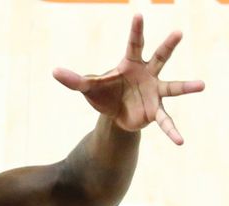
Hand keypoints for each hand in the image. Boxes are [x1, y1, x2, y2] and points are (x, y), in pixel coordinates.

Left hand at [52, 14, 204, 144]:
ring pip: (172, 86)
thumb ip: (74, 80)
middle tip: (178, 33)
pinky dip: (171, 130)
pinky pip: (165, 120)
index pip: (134, 44)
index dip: (135, 30)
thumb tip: (54, 71)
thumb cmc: (104, 94)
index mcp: (130, 64)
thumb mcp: (88, 87)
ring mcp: (154, 92)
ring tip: (201, 85)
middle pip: (160, 57)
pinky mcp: (155, 111)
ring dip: (186, 87)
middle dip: (168, 46)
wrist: (114, 115)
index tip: (138, 15)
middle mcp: (147, 74)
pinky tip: (180, 141)